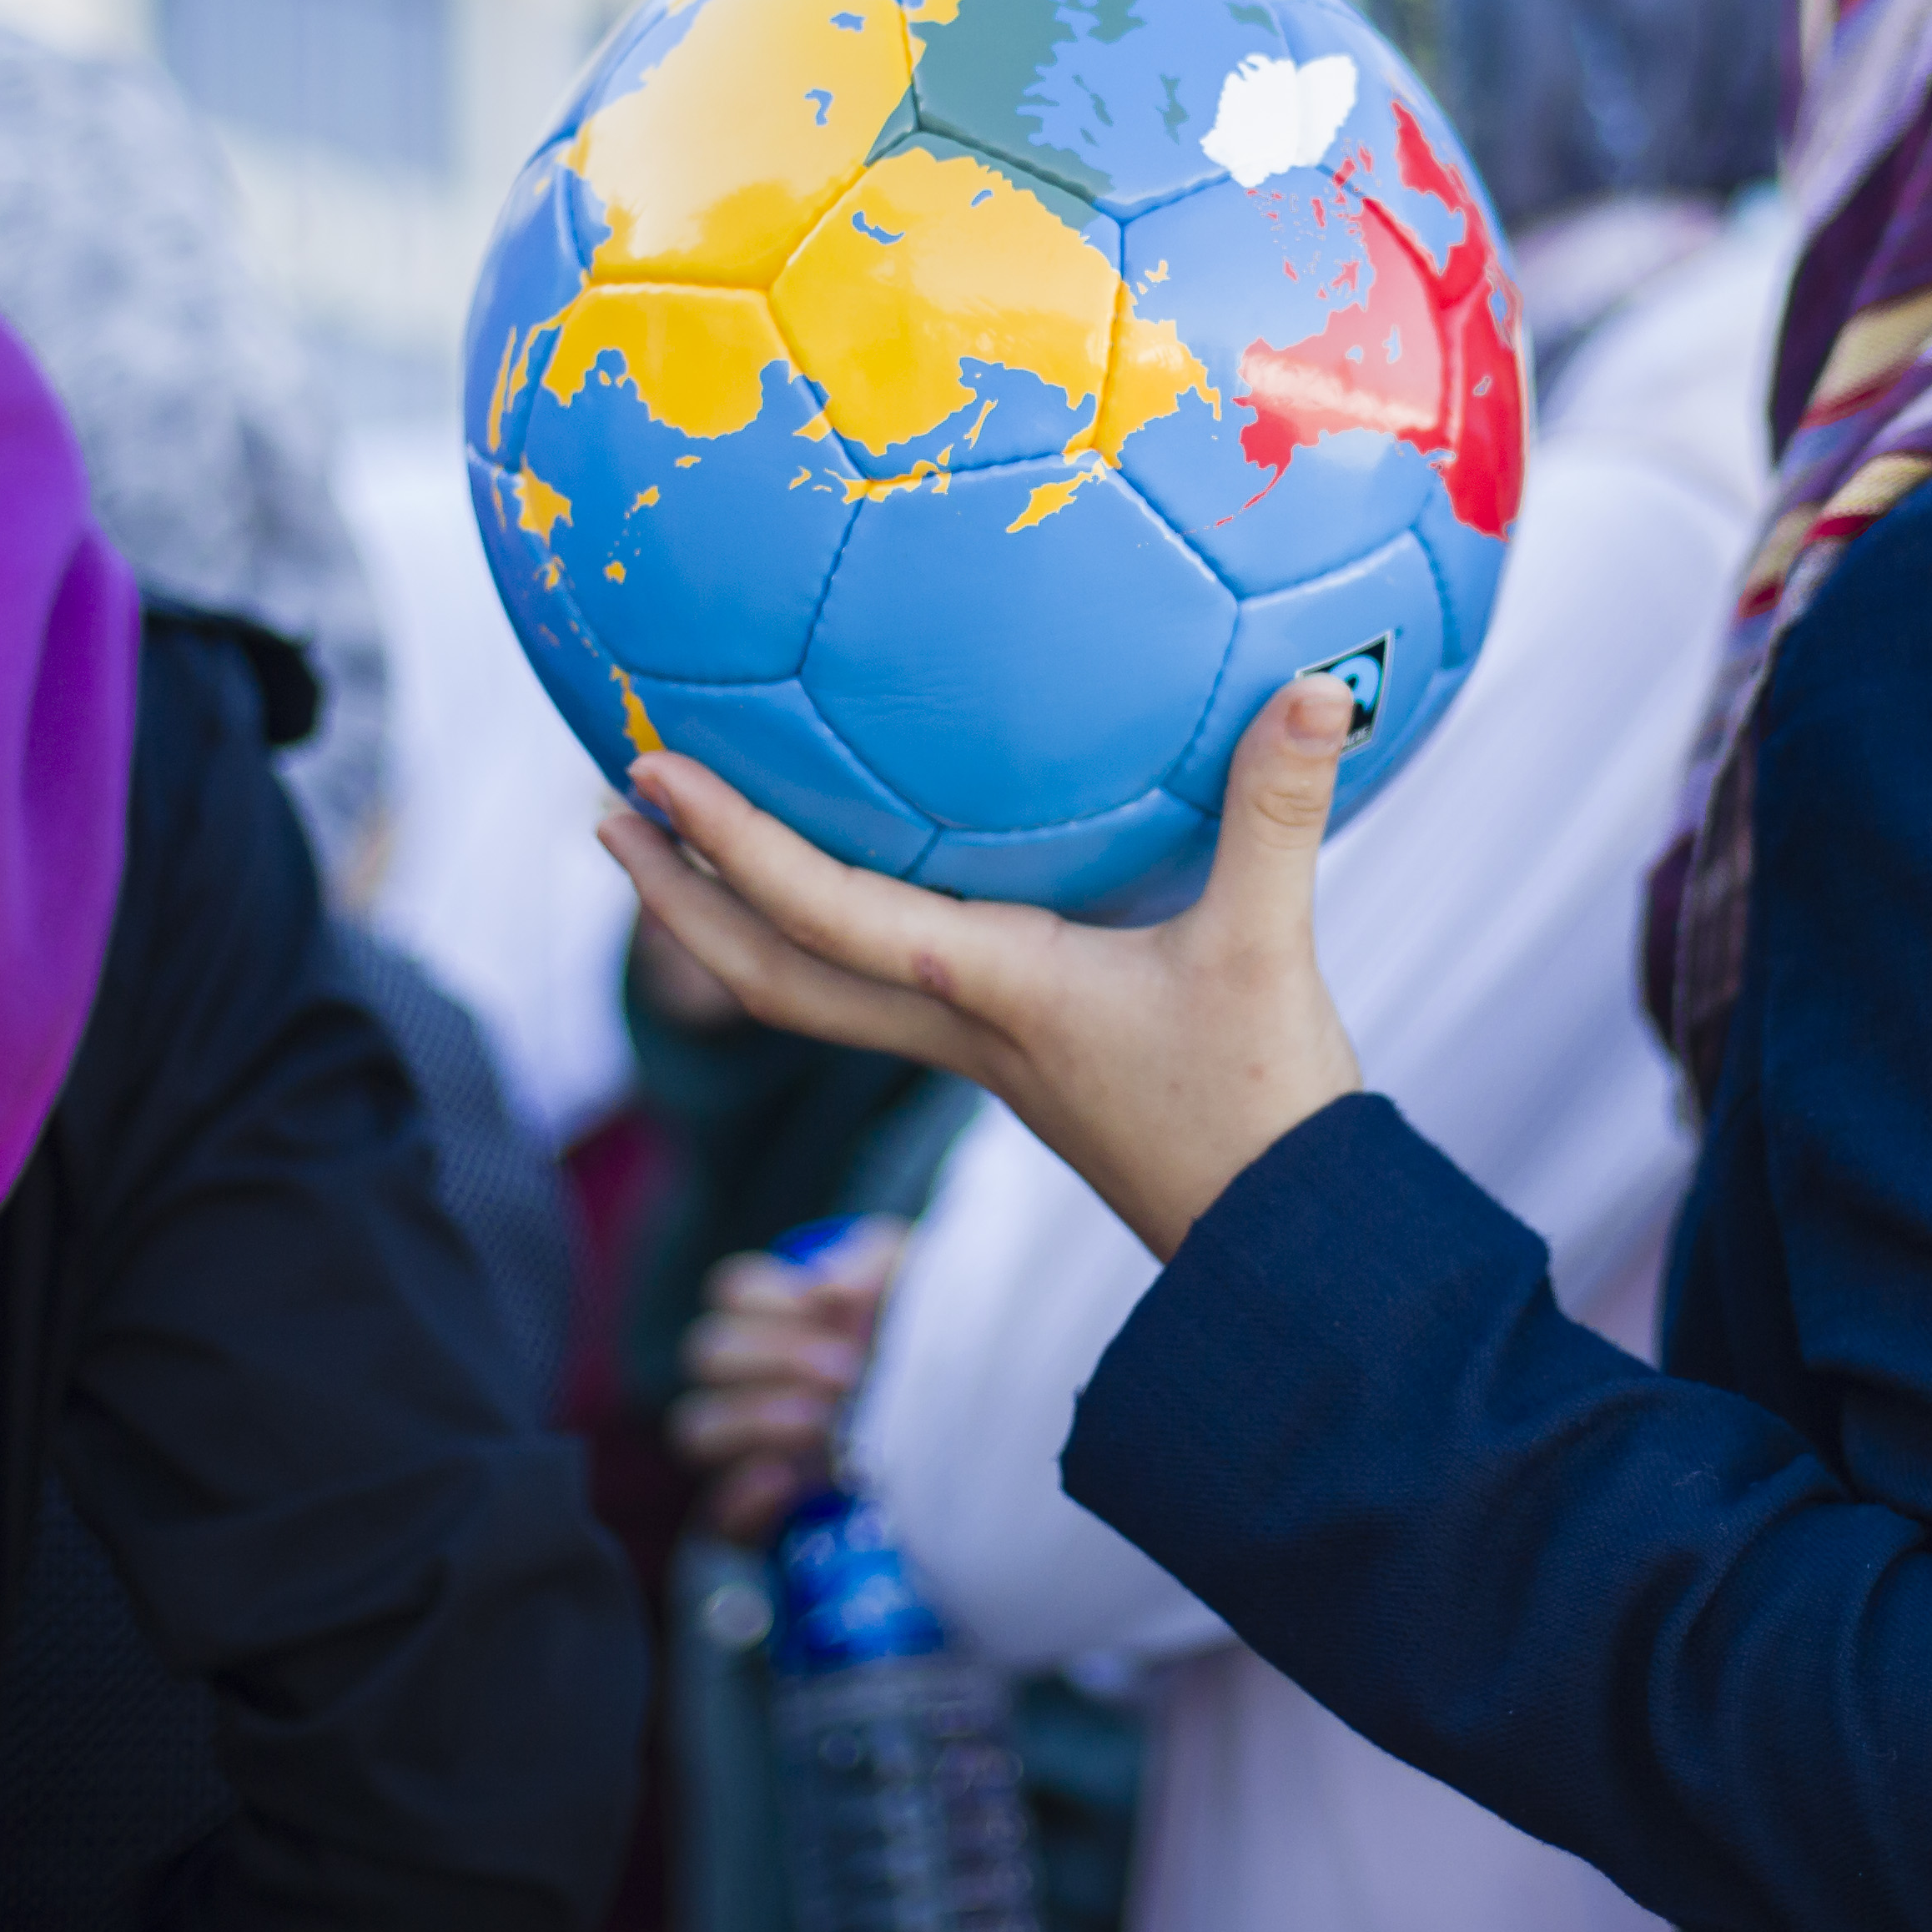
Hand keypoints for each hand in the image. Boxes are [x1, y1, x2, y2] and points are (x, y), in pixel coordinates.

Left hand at [601, 676, 1365, 1258]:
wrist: (1278, 1244)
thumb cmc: (1260, 1107)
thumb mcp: (1272, 946)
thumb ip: (1282, 811)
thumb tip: (1321, 687)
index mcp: (989, 990)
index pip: (822, 913)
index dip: (730, 843)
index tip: (652, 772)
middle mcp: (957, 1025)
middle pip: (769, 974)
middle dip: (677, 896)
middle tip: (610, 809)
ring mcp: (977, 1052)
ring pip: (814, 988)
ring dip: (733, 919)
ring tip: (679, 845)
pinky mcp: (1015, 1060)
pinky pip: (883, 987)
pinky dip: (825, 933)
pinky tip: (852, 882)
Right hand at [671, 1221, 904, 1543]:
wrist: (971, 1444)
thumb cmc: (928, 1350)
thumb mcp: (917, 1286)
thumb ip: (874, 1262)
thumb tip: (827, 1286)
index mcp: (782, 1321)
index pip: (732, 1292)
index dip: (769, 1295)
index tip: (829, 1305)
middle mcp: (753, 1384)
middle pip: (709, 1353)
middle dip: (777, 1355)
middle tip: (848, 1371)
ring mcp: (749, 1451)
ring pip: (697, 1428)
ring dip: (758, 1419)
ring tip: (824, 1423)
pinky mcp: (759, 1518)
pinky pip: (716, 1516)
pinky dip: (746, 1497)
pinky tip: (791, 1480)